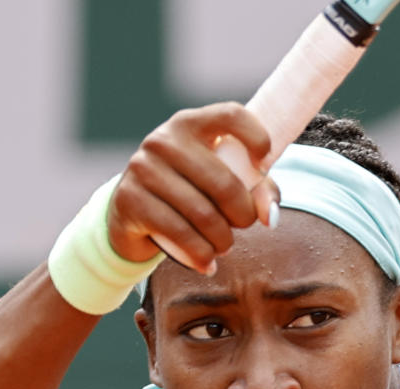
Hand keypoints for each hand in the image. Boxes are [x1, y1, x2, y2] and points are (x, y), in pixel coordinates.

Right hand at [107, 102, 278, 273]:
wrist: (131, 215)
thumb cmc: (188, 193)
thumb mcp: (221, 183)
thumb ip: (257, 191)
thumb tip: (269, 217)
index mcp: (191, 124)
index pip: (231, 115)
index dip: (256, 138)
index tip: (263, 166)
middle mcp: (164, 140)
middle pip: (224, 183)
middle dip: (242, 215)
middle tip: (243, 225)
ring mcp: (143, 167)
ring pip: (203, 214)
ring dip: (223, 240)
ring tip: (224, 245)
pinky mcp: (130, 199)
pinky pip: (179, 232)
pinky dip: (201, 254)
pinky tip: (207, 263)